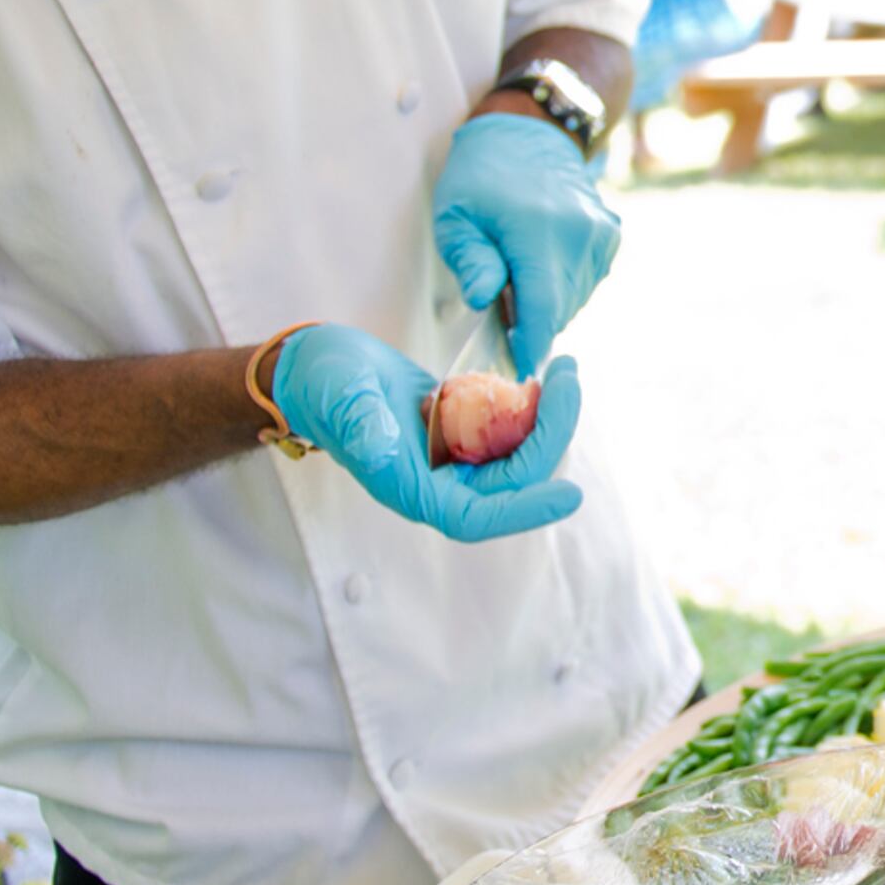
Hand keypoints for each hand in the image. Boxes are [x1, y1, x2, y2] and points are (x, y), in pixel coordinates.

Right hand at [271, 325, 585, 542]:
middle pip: (513, 477)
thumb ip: (362, 424)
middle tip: (569, 377)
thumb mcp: (340, 397)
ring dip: (546, 417)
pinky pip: (506, 429)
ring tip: (564, 369)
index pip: (480, 516)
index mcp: (411, 488)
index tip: (570, 494)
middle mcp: (437, 481)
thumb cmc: (320, 386)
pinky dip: (527, 406)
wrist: (314, 368)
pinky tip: (539, 376)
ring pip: (516, 451)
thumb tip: (382, 452)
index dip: (526, 510)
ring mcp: (450, 457)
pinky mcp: (458, 432)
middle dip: (550, 432)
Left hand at [433, 112, 618, 376]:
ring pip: (576, 298)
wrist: (529, 131)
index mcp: (539, 231)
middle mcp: (581, 234)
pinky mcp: (611, 234)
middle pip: (560, 309)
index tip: (519, 372)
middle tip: (501, 308)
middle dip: (531, 321)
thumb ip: (471, 260)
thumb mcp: (456, 216)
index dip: (532, 346)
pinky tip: (542, 263)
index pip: (544, 308)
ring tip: (519, 277)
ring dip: (548, 302)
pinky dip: (564, 284)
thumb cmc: (480, 176)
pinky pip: (588, 280)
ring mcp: (601, 234)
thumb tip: (484, 300)